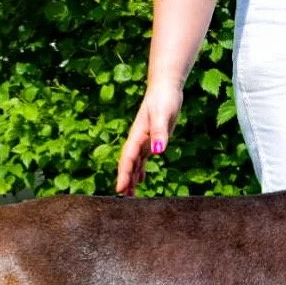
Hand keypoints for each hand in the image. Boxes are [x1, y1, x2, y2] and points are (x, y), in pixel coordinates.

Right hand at [116, 80, 182, 194]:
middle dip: (125, 179)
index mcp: (138, 135)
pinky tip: (141, 180)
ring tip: (129, 194)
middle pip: (129, 163)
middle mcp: (138, 139)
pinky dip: (140, 170)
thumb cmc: (164, 99)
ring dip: (132, 177)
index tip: (120, 189)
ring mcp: (144, 140)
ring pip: (135, 163)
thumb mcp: (163, 115)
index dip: (124, 174)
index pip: (128, 158)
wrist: (165, 88)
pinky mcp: (151, 139)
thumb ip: (159, 133)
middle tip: (124, 196)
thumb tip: (157, 152)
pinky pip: (142, 158)